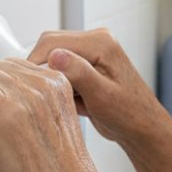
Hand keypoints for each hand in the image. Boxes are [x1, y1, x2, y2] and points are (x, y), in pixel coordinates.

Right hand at [27, 29, 164, 148]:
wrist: (142, 128)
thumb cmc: (131, 115)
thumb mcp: (103, 97)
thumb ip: (80, 74)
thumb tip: (55, 56)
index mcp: (101, 42)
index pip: (52, 42)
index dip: (35, 63)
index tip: (29, 84)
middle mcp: (95, 42)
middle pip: (49, 47)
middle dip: (43, 72)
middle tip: (44, 95)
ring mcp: (90, 54)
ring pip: (52, 60)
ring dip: (51, 80)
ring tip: (66, 100)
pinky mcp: (86, 67)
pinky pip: (60, 71)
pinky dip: (58, 86)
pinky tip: (72, 102)